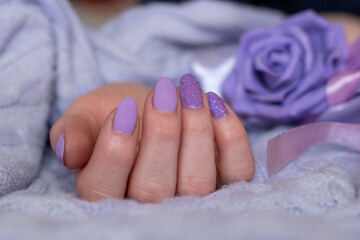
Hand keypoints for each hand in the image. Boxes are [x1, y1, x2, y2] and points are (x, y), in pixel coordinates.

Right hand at [50, 74, 254, 201]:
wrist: (149, 108)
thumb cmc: (119, 113)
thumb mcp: (86, 116)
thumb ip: (73, 132)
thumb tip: (70, 151)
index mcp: (107, 193)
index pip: (104, 191)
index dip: (115, 151)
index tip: (124, 110)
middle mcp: (150, 206)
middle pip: (154, 189)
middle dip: (161, 134)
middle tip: (163, 92)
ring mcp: (192, 197)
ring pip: (197, 182)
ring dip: (196, 131)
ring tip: (189, 92)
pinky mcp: (225, 180)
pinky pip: (236, 171)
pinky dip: (230, 136)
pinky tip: (214, 104)